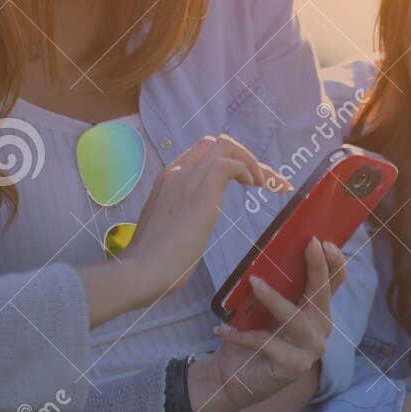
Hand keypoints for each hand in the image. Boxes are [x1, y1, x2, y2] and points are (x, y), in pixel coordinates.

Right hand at [118, 135, 288, 306]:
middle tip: (261, 181)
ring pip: (226, 146)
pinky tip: (254, 187)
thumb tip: (192, 229)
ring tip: (265, 184)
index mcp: (167, 180)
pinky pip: (231, 163)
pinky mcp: (203, 187)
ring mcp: (189, 176)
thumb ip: (180, 218)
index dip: (226, 162)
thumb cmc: (153, 260)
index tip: (244, 181)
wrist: (145, 268)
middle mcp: (177, 171)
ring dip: (251, 161)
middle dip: (243, 157)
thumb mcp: (168, 228)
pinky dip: (248, 170)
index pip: (200, 154)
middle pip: (215, 143)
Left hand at [187, 238, 346, 411]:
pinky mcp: (293, 366)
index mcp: (317, 310)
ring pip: (293, 318)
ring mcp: (309, 348)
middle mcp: (320, 328)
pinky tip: (222, 329)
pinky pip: (265, 342)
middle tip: (310, 244)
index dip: (334, 262)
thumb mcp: (265, 307)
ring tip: (254, 282)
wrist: (234, 377)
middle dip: (317, 268)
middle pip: (322, 295)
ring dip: (273, 299)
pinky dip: (241, 335)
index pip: (334, 283)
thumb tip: (269, 253)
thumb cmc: (252, 335)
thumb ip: (276, 286)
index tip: (323, 241)